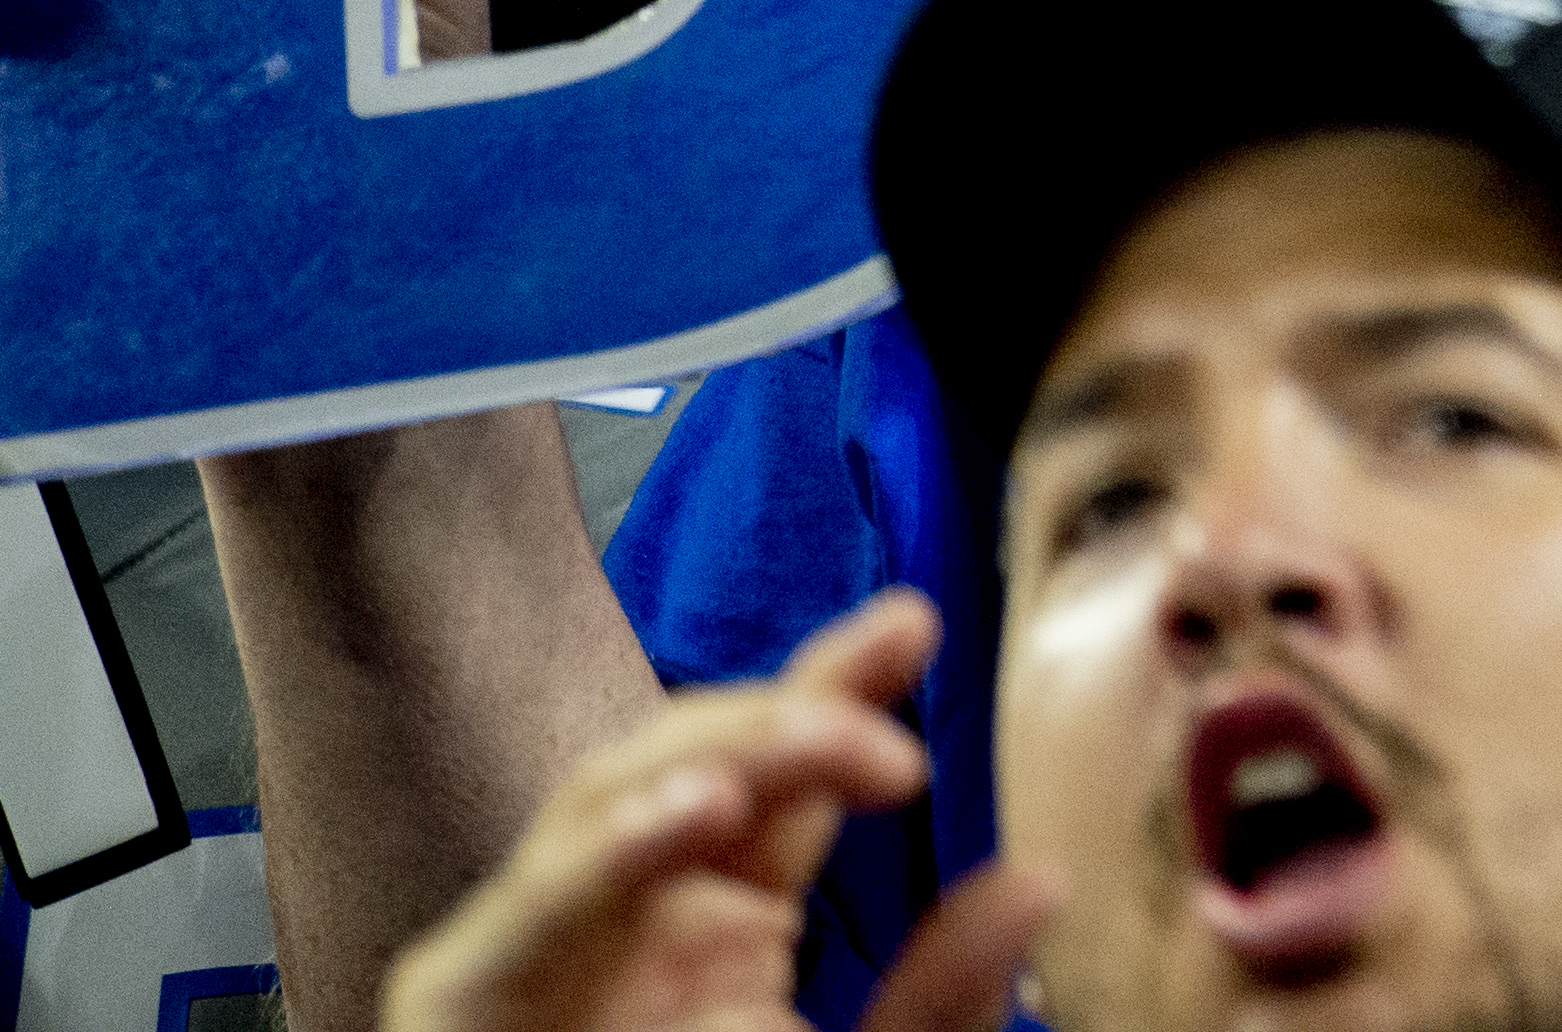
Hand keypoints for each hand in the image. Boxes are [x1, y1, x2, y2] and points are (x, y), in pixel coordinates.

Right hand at [384, 594, 1050, 1031]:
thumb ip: (938, 994)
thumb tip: (1043, 881)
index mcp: (716, 924)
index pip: (780, 781)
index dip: (835, 687)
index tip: (914, 624)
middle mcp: (625, 915)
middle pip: (692, 760)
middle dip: (790, 711)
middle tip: (896, 725)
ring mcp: (541, 942)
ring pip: (601, 793)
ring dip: (714, 752)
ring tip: (828, 737)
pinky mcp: (460, 991)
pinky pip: (526, 906)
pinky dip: (605, 848)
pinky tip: (700, 806)